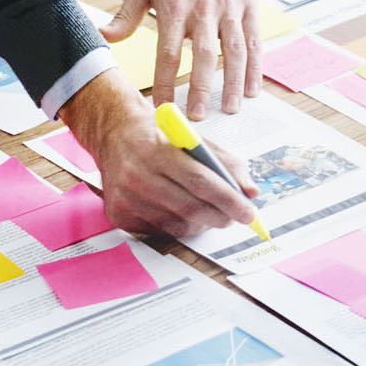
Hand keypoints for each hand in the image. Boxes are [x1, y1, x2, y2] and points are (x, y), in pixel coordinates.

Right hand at [60, 70, 259, 236]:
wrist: (114, 133)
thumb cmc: (159, 135)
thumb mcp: (193, 137)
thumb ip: (225, 162)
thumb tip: (251, 191)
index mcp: (157, 150)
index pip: (201, 181)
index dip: (229, 199)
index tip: (249, 212)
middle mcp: (137, 175)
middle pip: (190, 207)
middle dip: (221, 216)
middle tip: (237, 216)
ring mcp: (125, 198)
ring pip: (177, 224)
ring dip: (202, 223)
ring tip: (211, 213)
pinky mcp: (118, 214)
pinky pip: (160, 231)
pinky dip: (179, 226)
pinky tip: (182, 212)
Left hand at [102, 0, 256, 118]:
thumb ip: (126, 15)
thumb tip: (103, 37)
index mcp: (174, 6)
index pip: (169, 53)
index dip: (166, 82)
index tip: (162, 107)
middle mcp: (204, 9)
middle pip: (203, 57)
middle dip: (202, 90)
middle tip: (198, 118)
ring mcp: (229, 7)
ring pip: (234, 51)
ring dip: (232, 83)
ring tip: (229, 109)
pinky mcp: (247, 5)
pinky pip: (253, 40)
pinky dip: (255, 66)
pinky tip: (252, 88)